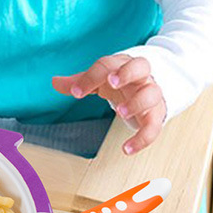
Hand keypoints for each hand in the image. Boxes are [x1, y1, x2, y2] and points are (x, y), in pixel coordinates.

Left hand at [51, 54, 166, 154]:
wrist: (145, 90)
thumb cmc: (119, 82)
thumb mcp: (98, 80)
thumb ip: (78, 81)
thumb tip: (55, 82)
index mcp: (121, 64)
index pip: (107, 65)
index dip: (91, 78)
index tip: (76, 93)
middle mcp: (139, 76)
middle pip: (140, 66)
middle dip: (126, 73)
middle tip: (111, 82)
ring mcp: (151, 94)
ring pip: (151, 94)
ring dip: (137, 102)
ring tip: (120, 112)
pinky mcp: (157, 114)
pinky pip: (154, 126)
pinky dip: (142, 138)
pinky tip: (127, 148)